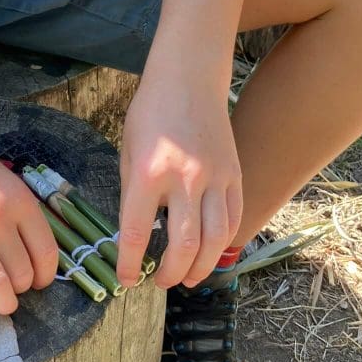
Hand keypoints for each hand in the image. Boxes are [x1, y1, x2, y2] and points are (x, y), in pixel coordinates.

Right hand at [0, 121, 57, 316]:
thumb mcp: (12, 186)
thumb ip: (27, 218)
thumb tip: (40, 258)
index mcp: (20, 203)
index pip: (45, 251)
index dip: (46, 274)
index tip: (40, 281)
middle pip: (21, 271)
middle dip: (23, 287)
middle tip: (17, 288)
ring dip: (4, 301)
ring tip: (5, 305)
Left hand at [117, 76, 242, 289]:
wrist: (188, 79)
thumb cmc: (150, 114)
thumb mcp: (127, 152)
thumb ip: (134, 194)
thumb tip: (139, 234)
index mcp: (148, 173)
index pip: (136, 231)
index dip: (129, 263)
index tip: (127, 280)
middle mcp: (184, 178)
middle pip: (185, 244)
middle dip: (171, 273)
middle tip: (161, 283)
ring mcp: (214, 177)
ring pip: (216, 238)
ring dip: (202, 267)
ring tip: (188, 278)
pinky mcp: (234, 174)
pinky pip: (233, 219)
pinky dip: (223, 243)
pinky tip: (210, 253)